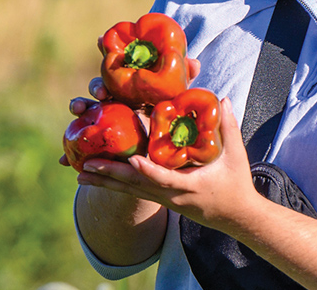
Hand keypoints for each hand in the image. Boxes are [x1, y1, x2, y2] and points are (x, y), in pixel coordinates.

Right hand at [59, 58, 201, 166]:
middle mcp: (113, 99)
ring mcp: (103, 118)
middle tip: (102, 92)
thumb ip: (184, 80)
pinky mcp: (99, 141)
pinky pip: (81, 146)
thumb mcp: (177, 98)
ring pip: (86, 110)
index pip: (116, 63)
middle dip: (97, 85)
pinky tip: (64, 159)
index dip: (107, 50)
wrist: (159, 153)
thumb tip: (195, 63)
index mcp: (129, 84)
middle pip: (100, 85)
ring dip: (79, 107)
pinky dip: (69, 153)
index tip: (101, 40)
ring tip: (76, 110)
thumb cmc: (167, 116)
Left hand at [76, 97, 260, 231]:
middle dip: (111, 175)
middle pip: (137, 186)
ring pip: (130, 192)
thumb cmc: (236, 184)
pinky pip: (135, 192)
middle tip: (85, 165)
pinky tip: (99, 179)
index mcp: (189, 186)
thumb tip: (221, 99)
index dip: (148, 170)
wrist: (236, 216)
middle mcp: (172, 196)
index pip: (165, 179)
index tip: (132, 160)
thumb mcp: (236, 155)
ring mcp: (165, 201)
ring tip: (80, 174)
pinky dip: (116, 185)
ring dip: (105, 182)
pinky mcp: (163, 200)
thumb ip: (229, 126)